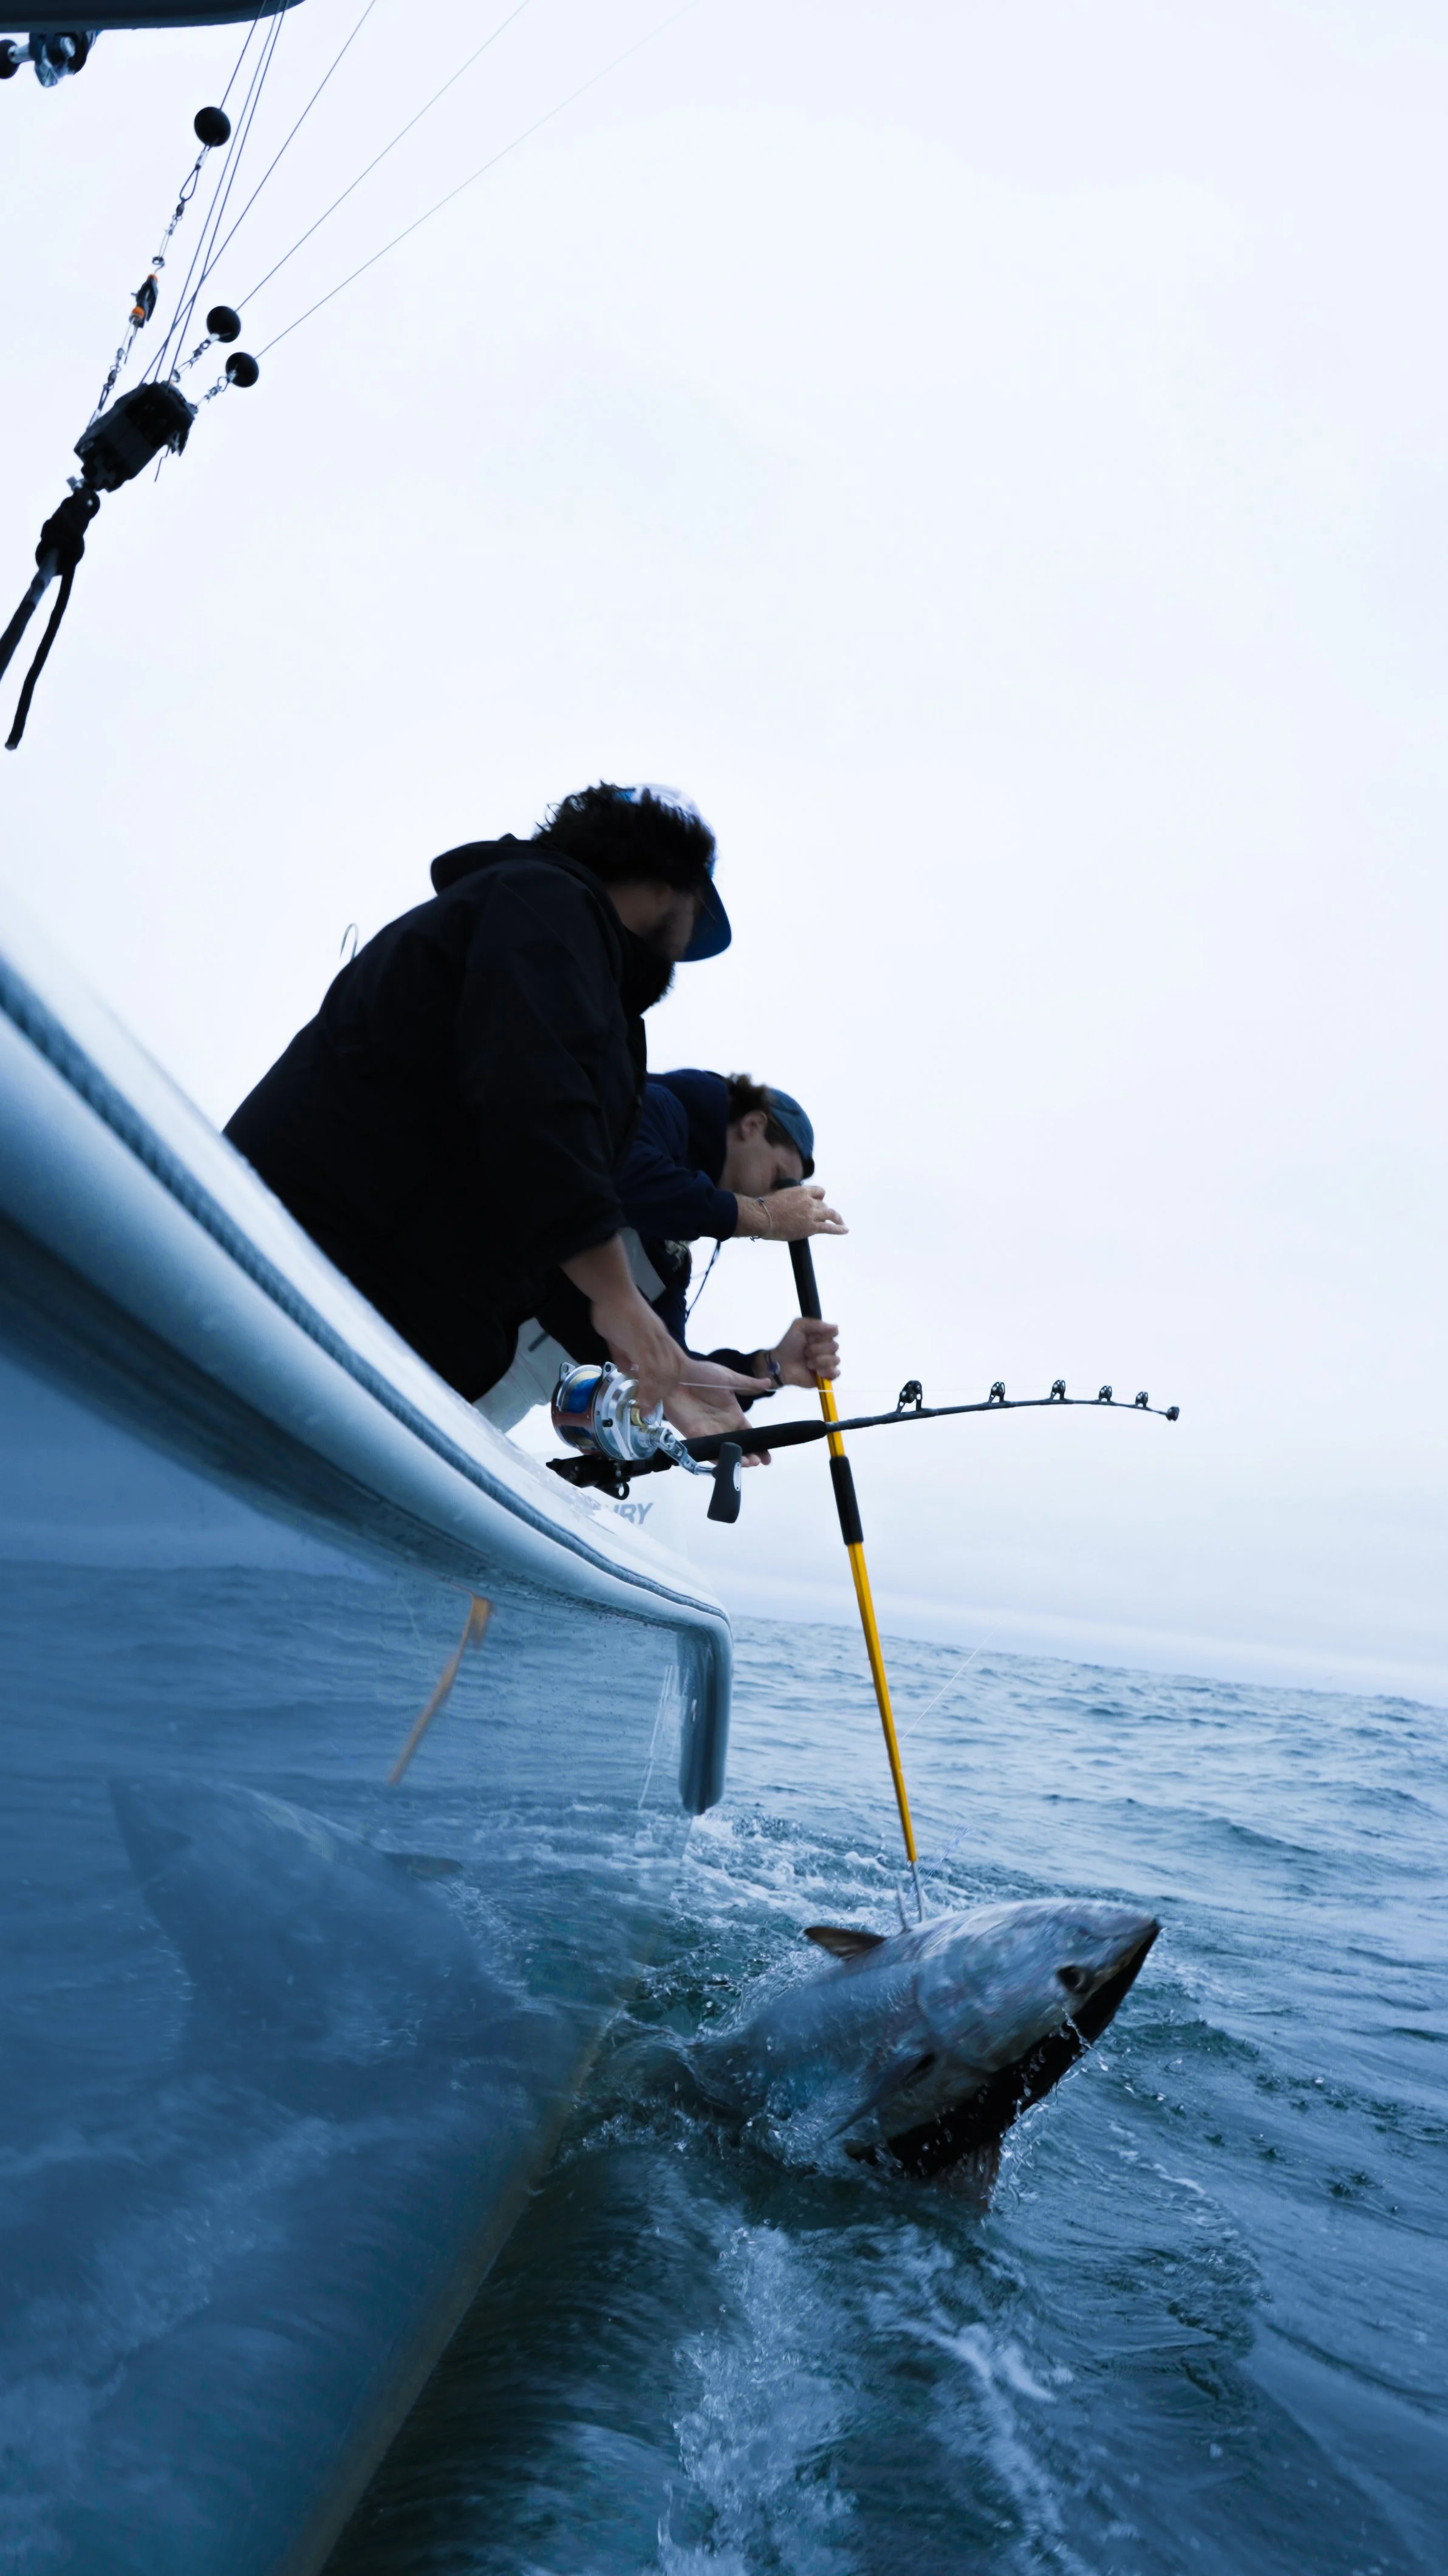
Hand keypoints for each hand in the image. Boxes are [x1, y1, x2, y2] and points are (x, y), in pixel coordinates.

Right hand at [560, 1236, 691, 1408]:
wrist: (612, 1292)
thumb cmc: (613, 1310)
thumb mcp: (619, 1338)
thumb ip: (624, 1355)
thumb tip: (628, 1370)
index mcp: (658, 1340)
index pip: (672, 1365)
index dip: (668, 1382)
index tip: (658, 1396)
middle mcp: (662, 1342)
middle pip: (672, 1372)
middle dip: (663, 1392)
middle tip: (649, 1407)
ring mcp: (656, 1343)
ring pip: (664, 1374)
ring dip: (655, 1394)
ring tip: (646, 1408)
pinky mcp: (645, 1344)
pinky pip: (651, 1371)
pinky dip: (648, 1388)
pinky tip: (642, 1400)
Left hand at [664, 1356, 771, 1461]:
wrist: (675, 1375)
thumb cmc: (700, 1374)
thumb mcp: (728, 1378)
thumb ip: (748, 1384)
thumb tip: (768, 1383)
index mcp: (733, 1414)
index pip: (750, 1434)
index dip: (760, 1445)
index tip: (768, 1458)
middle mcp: (723, 1426)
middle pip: (740, 1447)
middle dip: (750, 1457)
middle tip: (756, 1461)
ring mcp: (709, 1432)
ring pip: (726, 1452)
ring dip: (737, 1460)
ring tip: (747, 1462)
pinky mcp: (695, 1435)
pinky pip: (708, 1452)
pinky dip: (719, 1459)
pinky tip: (728, 1461)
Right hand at [736, 1183, 846, 1241]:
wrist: (762, 1217)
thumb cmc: (764, 1207)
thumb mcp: (778, 1194)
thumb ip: (787, 1196)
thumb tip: (784, 1201)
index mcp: (801, 1191)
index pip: (819, 1192)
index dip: (820, 1198)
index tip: (819, 1203)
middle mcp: (809, 1201)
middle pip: (824, 1205)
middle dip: (824, 1210)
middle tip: (822, 1217)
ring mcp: (811, 1214)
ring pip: (830, 1214)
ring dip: (837, 1218)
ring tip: (842, 1223)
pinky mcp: (811, 1227)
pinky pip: (830, 1227)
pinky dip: (839, 1229)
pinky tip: (845, 1230)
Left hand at [768, 1315, 840, 1386]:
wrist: (780, 1364)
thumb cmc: (789, 1345)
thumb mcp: (799, 1326)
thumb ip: (816, 1323)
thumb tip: (836, 1327)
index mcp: (823, 1336)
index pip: (834, 1332)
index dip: (821, 1336)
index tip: (809, 1338)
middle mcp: (828, 1349)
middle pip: (835, 1346)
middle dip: (817, 1349)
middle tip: (805, 1352)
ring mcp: (828, 1363)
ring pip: (835, 1359)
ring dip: (819, 1361)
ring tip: (807, 1363)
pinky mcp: (826, 1376)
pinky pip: (836, 1373)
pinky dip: (827, 1372)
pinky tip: (817, 1372)